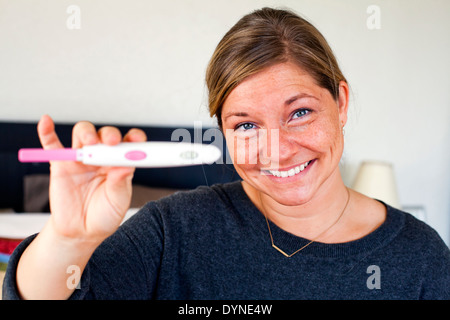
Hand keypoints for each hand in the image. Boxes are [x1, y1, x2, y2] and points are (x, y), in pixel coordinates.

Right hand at [37, 115, 146, 243]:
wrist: (81, 232)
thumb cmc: (104, 215)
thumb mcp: (118, 201)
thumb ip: (120, 182)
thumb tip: (126, 164)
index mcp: (119, 163)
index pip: (128, 144)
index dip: (134, 138)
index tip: (137, 140)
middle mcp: (101, 157)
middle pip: (104, 135)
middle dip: (109, 135)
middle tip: (112, 142)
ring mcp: (80, 159)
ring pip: (82, 134)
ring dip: (87, 133)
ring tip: (89, 142)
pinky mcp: (60, 165)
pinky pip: (52, 145)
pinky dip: (46, 132)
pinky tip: (46, 121)